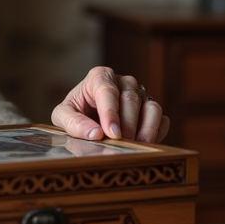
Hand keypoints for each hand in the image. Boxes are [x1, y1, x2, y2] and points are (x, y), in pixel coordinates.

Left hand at [51, 66, 169, 143]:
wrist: (85, 117)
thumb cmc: (74, 113)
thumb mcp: (62, 116)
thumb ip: (73, 123)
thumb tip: (95, 134)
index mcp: (100, 77)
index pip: (108, 91)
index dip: (110, 113)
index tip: (112, 133)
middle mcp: (123, 82)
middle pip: (131, 99)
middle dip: (127, 124)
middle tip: (121, 144)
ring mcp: (140, 94)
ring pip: (151, 107)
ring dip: (146, 129)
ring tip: (137, 146)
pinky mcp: (150, 109)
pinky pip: (161, 118)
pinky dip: (157, 131)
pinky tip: (147, 143)